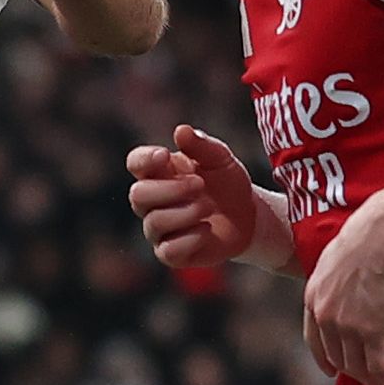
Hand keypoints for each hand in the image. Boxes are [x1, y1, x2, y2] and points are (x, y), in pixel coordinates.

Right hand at [125, 124, 290, 274]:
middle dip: (170, 189)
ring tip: (208, 208)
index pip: (135, 163)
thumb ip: (201, 145)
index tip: (164, 156)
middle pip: (137, 195)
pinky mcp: (171, 253)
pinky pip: (168, 250)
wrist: (247, 217)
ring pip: (154, 222)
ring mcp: (159, 229)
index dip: (143, 160)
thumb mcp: (220, 159)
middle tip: (199, 184)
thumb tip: (181, 131)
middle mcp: (152, 202)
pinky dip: (190, 239)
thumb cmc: (227, 183)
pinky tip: (207, 230)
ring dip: (185, 213)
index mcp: (159, 172)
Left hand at [297, 193, 383, 384]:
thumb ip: (338, 278)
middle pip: (338, 357)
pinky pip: (380, 367)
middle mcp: (325, 316)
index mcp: (313, 297)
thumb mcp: (338, 257)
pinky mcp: (372, 334)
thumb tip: (351, 281)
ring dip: (374, 383)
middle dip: (355, 374)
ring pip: (358, 367)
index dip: (324, 358)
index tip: (332, 371)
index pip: (314, 339)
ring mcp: (347, 328)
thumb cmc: (368, 236)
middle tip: (371, 383)